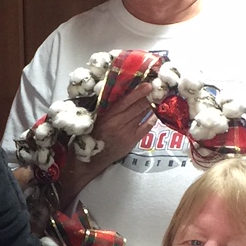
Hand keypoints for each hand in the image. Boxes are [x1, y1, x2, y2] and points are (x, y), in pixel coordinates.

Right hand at [58, 84, 154, 207]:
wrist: (89, 161)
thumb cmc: (89, 137)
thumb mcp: (94, 120)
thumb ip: (106, 109)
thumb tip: (119, 95)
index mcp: (106, 117)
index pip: (125, 101)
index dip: (137, 92)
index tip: (147, 85)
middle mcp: (118, 124)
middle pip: (137, 107)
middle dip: (147, 97)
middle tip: (155, 89)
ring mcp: (126, 134)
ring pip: (142, 116)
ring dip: (150, 106)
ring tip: (156, 99)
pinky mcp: (131, 142)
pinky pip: (145, 128)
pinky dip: (151, 120)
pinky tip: (155, 114)